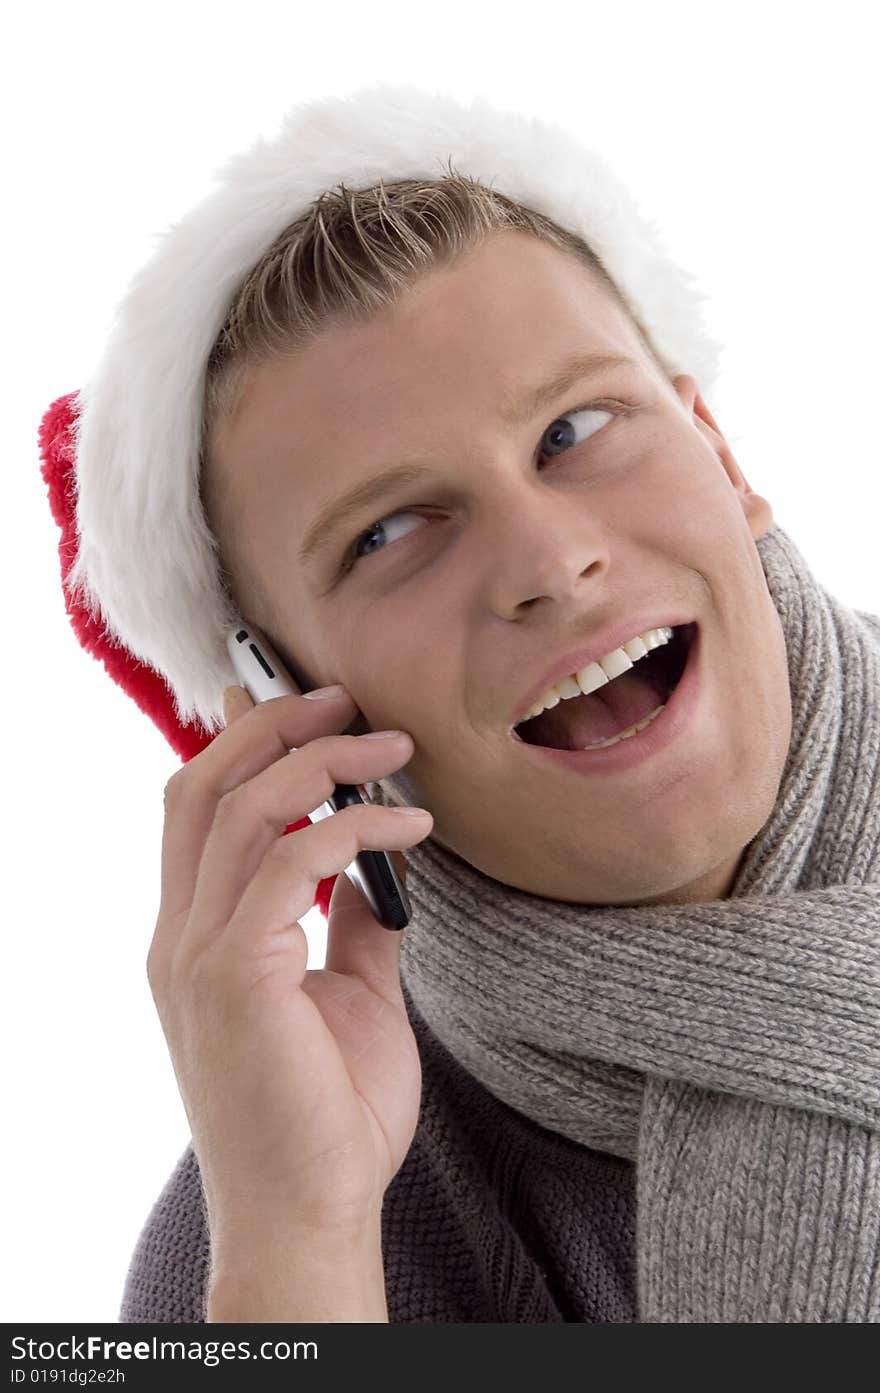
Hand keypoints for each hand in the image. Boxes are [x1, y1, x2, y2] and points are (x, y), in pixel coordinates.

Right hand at [146, 683, 431, 1251]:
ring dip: (319, 762)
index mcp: (197, 938)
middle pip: (201, 785)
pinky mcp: (233, 976)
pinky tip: (410, 826)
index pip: (198, 808)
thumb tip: (382, 864)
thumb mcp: (350, 996)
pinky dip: (350, 826)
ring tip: (391, 747)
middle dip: (270, 725)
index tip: (313, 708)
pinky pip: (288, 863)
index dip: (246, 742)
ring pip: (236, 808)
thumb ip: (354, 924)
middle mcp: (180, 936)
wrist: (310, 1215)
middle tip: (345, 700)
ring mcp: (196, 955)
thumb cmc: (328, 1116)